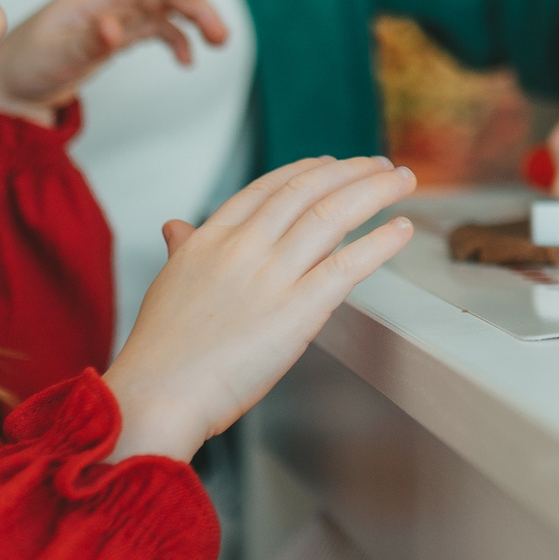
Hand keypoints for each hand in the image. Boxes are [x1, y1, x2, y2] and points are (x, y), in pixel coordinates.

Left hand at [0, 0, 227, 121]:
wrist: (6, 90)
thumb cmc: (23, 69)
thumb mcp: (56, 59)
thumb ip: (89, 43)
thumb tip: (117, 27)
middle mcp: (104, 2)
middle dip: (195, 6)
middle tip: (221, 36)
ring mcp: (110, 17)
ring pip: (162, 9)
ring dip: (191, 21)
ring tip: (216, 44)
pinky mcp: (112, 36)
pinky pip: (153, 29)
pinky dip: (174, 39)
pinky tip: (185, 60)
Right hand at [103, 157, 415, 462]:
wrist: (156, 396)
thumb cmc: (160, 352)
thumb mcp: (167, 283)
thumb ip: (182, 248)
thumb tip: (175, 225)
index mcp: (210, 238)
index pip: (269, 187)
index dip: (308, 170)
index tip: (332, 163)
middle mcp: (243, 247)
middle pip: (308, 190)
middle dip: (352, 171)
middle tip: (382, 165)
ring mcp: (271, 276)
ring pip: (333, 214)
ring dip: (376, 191)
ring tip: (402, 181)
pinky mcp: (298, 310)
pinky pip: (348, 264)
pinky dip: (380, 241)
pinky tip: (401, 228)